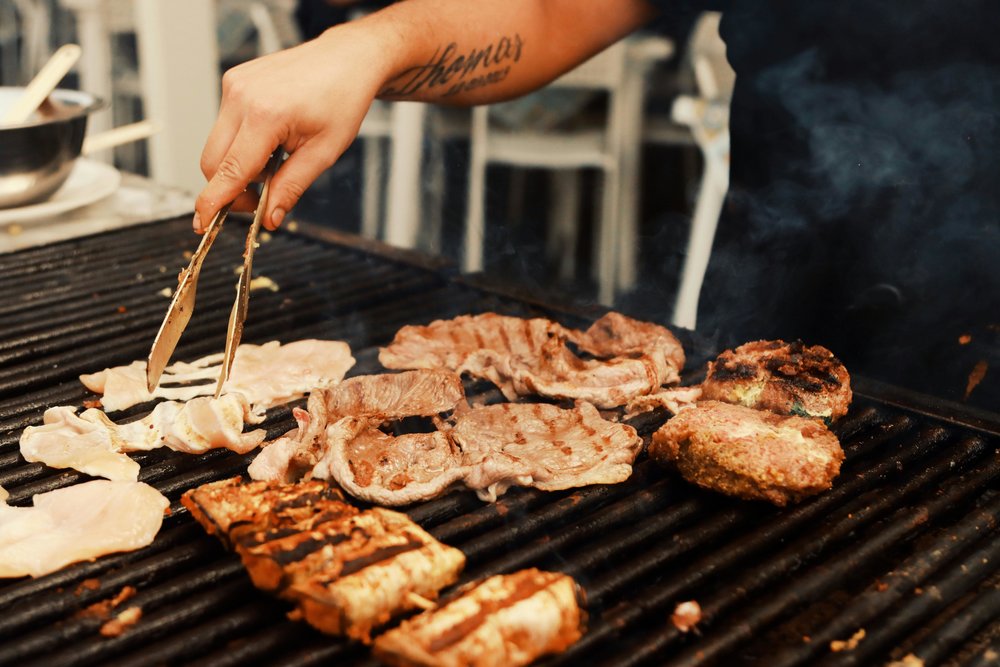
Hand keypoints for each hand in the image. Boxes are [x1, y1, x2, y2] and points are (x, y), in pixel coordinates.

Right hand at [194, 24, 389, 232]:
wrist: (347, 60)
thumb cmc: (342, 100)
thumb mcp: (324, 152)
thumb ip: (292, 186)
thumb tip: (270, 218)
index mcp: (266, 115)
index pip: (230, 170)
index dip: (214, 201)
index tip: (203, 224)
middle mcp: (242, 96)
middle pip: (213, 161)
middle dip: (231, 188)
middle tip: (261, 199)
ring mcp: (234, 85)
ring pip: (216, 145)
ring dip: (238, 165)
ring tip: (274, 162)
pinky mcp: (233, 80)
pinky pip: (224, 125)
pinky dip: (241, 142)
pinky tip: (270, 139)